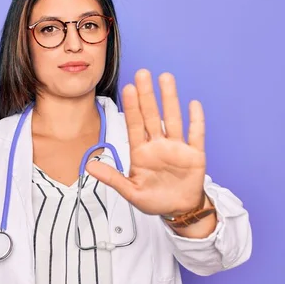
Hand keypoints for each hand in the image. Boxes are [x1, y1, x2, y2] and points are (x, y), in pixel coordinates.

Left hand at [87, 69, 205, 215]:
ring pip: (173, 119)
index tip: (127, 88)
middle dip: (147, 95)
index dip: (131, 107)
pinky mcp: (194, 155)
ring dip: (170, 99)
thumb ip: (111, 178)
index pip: (134, 125)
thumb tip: (88, 167)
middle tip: (142, 73)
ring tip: (165, 78)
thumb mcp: (130, 191)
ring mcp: (176, 148)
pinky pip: (196, 135)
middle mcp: (158, 145)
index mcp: (141, 153)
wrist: (179, 210)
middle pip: (151, 116)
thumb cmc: (154, 199)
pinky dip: (196, 120)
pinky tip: (193, 104)